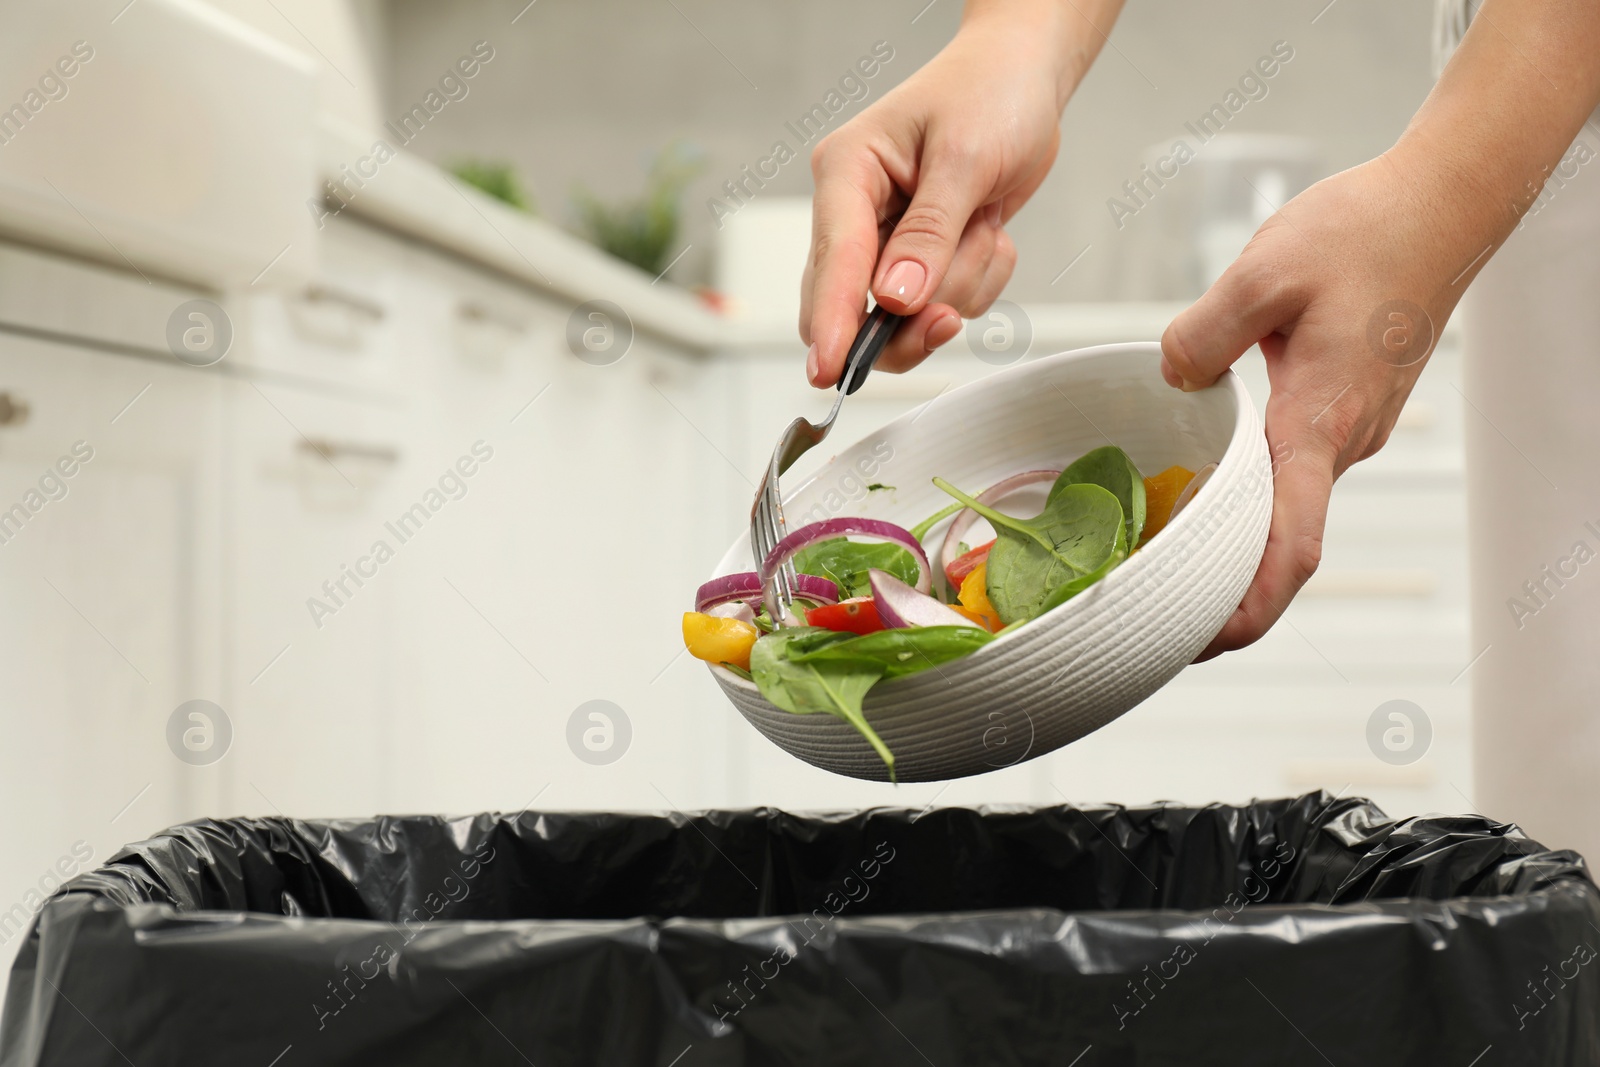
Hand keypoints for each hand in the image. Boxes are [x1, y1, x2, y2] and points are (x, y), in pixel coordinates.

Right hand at [800, 6, 1084, 386]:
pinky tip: (987, 232)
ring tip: (983, 225)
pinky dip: (978, 281)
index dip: (832, 322)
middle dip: (908, 319)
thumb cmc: (990, 94)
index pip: (832, 261)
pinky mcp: (918, 259)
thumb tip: (894, 299)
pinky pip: (944, 304)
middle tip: (948, 316)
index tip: (830, 371)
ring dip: (958, 286)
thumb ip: (929, 234)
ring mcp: (885, 240)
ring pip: (905, 315)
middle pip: (851, 308)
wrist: (1024, 79)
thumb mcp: (966, 158)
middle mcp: (854, 211)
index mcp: (847, 172)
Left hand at [1161, 153, 1475, 658]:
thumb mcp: (1263, 273)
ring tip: (1163, 550)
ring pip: (1289, 502)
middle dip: (1227, 585)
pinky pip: (1296, 466)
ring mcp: (1352, 427)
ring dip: (1237, 535)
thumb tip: (1171, 377)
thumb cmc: (1363, 232)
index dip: (1252, 603)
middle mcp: (1343, 439)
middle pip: (1284, 539)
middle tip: (1153, 605)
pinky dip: (1253, 491)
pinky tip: (1203, 480)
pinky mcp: (1349, 406)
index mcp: (1321, 422)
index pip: (1292, 541)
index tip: (1210, 642)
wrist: (1439, 204)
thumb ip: (1203, 336)